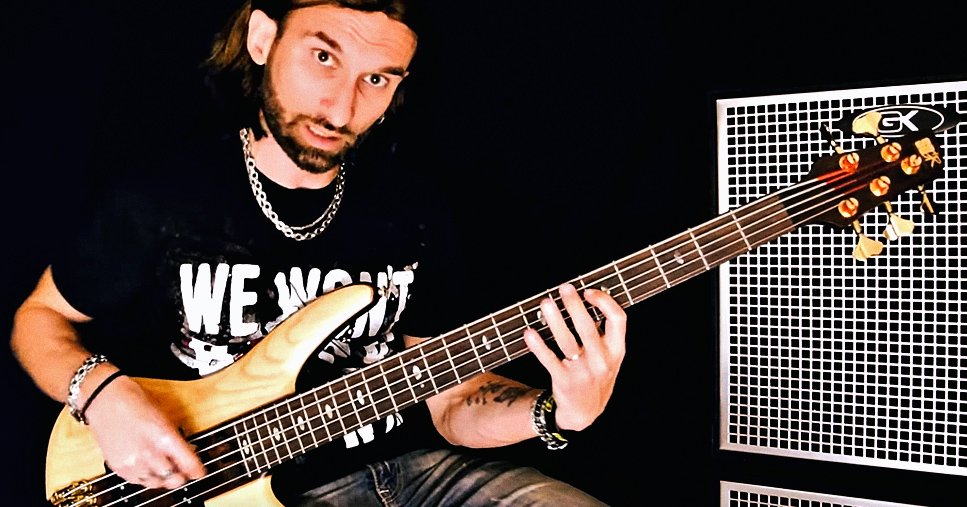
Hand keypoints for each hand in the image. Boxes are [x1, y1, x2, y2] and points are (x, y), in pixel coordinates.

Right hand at [84, 376, 205, 488]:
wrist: (103, 398)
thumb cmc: (133, 400)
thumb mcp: (163, 415)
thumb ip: (175, 436)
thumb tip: (188, 450)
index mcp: (163, 437)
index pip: (187, 463)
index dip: (197, 470)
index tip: (200, 472)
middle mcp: (148, 453)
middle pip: (173, 477)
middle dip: (181, 475)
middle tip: (184, 471)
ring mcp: (132, 462)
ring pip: (156, 482)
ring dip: (165, 478)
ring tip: (168, 470)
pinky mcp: (119, 467)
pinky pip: (139, 481)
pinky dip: (148, 478)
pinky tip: (151, 469)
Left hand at [523, 283, 626, 430]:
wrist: (585, 411)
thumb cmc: (596, 375)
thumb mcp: (611, 357)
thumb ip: (605, 332)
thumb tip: (588, 297)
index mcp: (617, 350)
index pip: (618, 320)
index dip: (605, 302)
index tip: (589, 291)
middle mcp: (602, 361)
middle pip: (589, 328)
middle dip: (575, 305)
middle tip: (564, 287)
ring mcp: (583, 372)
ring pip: (567, 342)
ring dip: (555, 321)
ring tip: (546, 303)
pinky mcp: (564, 381)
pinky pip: (549, 360)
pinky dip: (538, 346)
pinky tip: (529, 332)